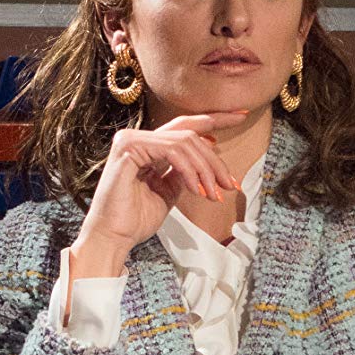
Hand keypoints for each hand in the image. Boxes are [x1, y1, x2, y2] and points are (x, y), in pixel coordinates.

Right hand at [66, 111, 248, 277]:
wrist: (113, 237)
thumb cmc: (135, 220)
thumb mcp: (168, 192)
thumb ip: (183, 172)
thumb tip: (206, 159)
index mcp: (146, 147)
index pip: (184, 126)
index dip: (215, 120)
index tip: (241, 117)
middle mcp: (137, 138)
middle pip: (189, 134)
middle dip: (215, 159)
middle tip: (230, 184)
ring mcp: (131, 141)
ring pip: (185, 142)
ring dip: (205, 170)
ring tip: (213, 194)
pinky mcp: (128, 148)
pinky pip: (172, 151)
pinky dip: (190, 171)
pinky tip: (196, 190)